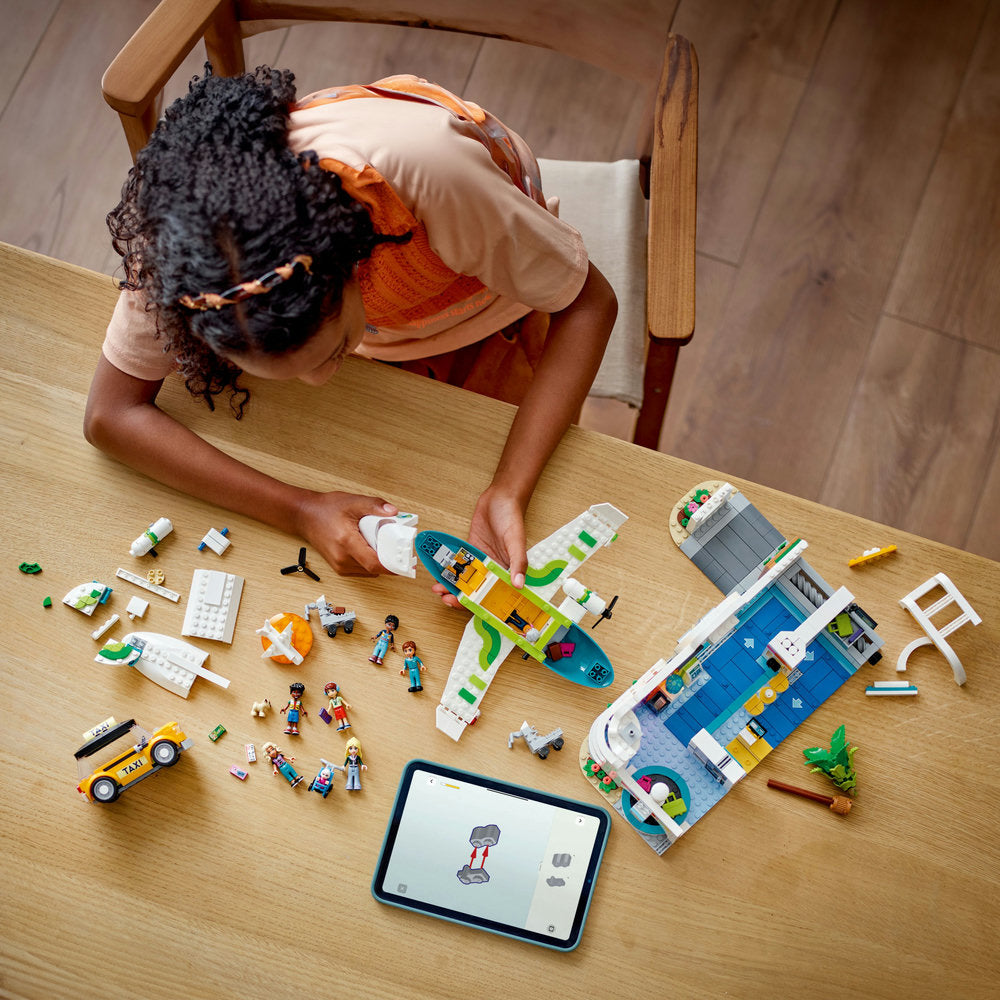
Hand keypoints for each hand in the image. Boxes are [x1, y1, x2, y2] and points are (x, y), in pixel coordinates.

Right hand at [296, 492, 398, 575]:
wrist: (305, 516)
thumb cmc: (326, 509)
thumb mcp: (353, 502)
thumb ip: (374, 506)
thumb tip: (393, 512)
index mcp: (347, 542)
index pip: (374, 563)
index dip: (393, 566)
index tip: (406, 562)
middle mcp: (342, 558)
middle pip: (374, 568)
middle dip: (390, 560)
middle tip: (400, 548)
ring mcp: (340, 565)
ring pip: (369, 571)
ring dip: (380, 561)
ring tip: (385, 545)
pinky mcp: (340, 567)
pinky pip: (362, 570)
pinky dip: (371, 562)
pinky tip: (372, 549)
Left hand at [431, 485, 526, 608]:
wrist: (500, 497)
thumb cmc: (512, 517)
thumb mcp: (516, 540)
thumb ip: (518, 562)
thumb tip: (519, 584)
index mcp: (507, 571)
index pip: (493, 595)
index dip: (479, 604)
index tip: (465, 606)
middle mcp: (493, 569)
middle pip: (475, 590)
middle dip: (459, 597)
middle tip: (445, 598)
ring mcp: (480, 560)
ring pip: (464, 579)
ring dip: (451, 585)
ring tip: (438, 588)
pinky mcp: (470, 550)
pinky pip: (458, 564)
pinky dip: (449, 571)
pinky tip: (438, 574)